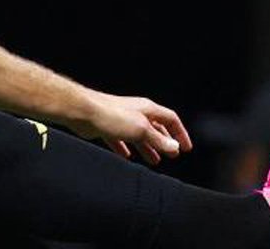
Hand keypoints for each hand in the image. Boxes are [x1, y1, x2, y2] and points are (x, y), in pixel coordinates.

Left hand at [74, 91, 192, 165]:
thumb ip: (158, 140)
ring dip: (147, 148)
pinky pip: (120, 139)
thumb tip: (174, 147)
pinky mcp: (107, 127)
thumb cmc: (112, 115)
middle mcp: (136, 112)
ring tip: (154, 161)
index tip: (186, 148)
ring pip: (139, 135)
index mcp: (147, 109)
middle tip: (171, 157)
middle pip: (155, 127)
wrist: (83, 112)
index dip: (180, 133)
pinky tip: (127, 156)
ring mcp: (121, 119)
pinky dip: (126, 148)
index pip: (170, 119)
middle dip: (164, 142)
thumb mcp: (141, 130)